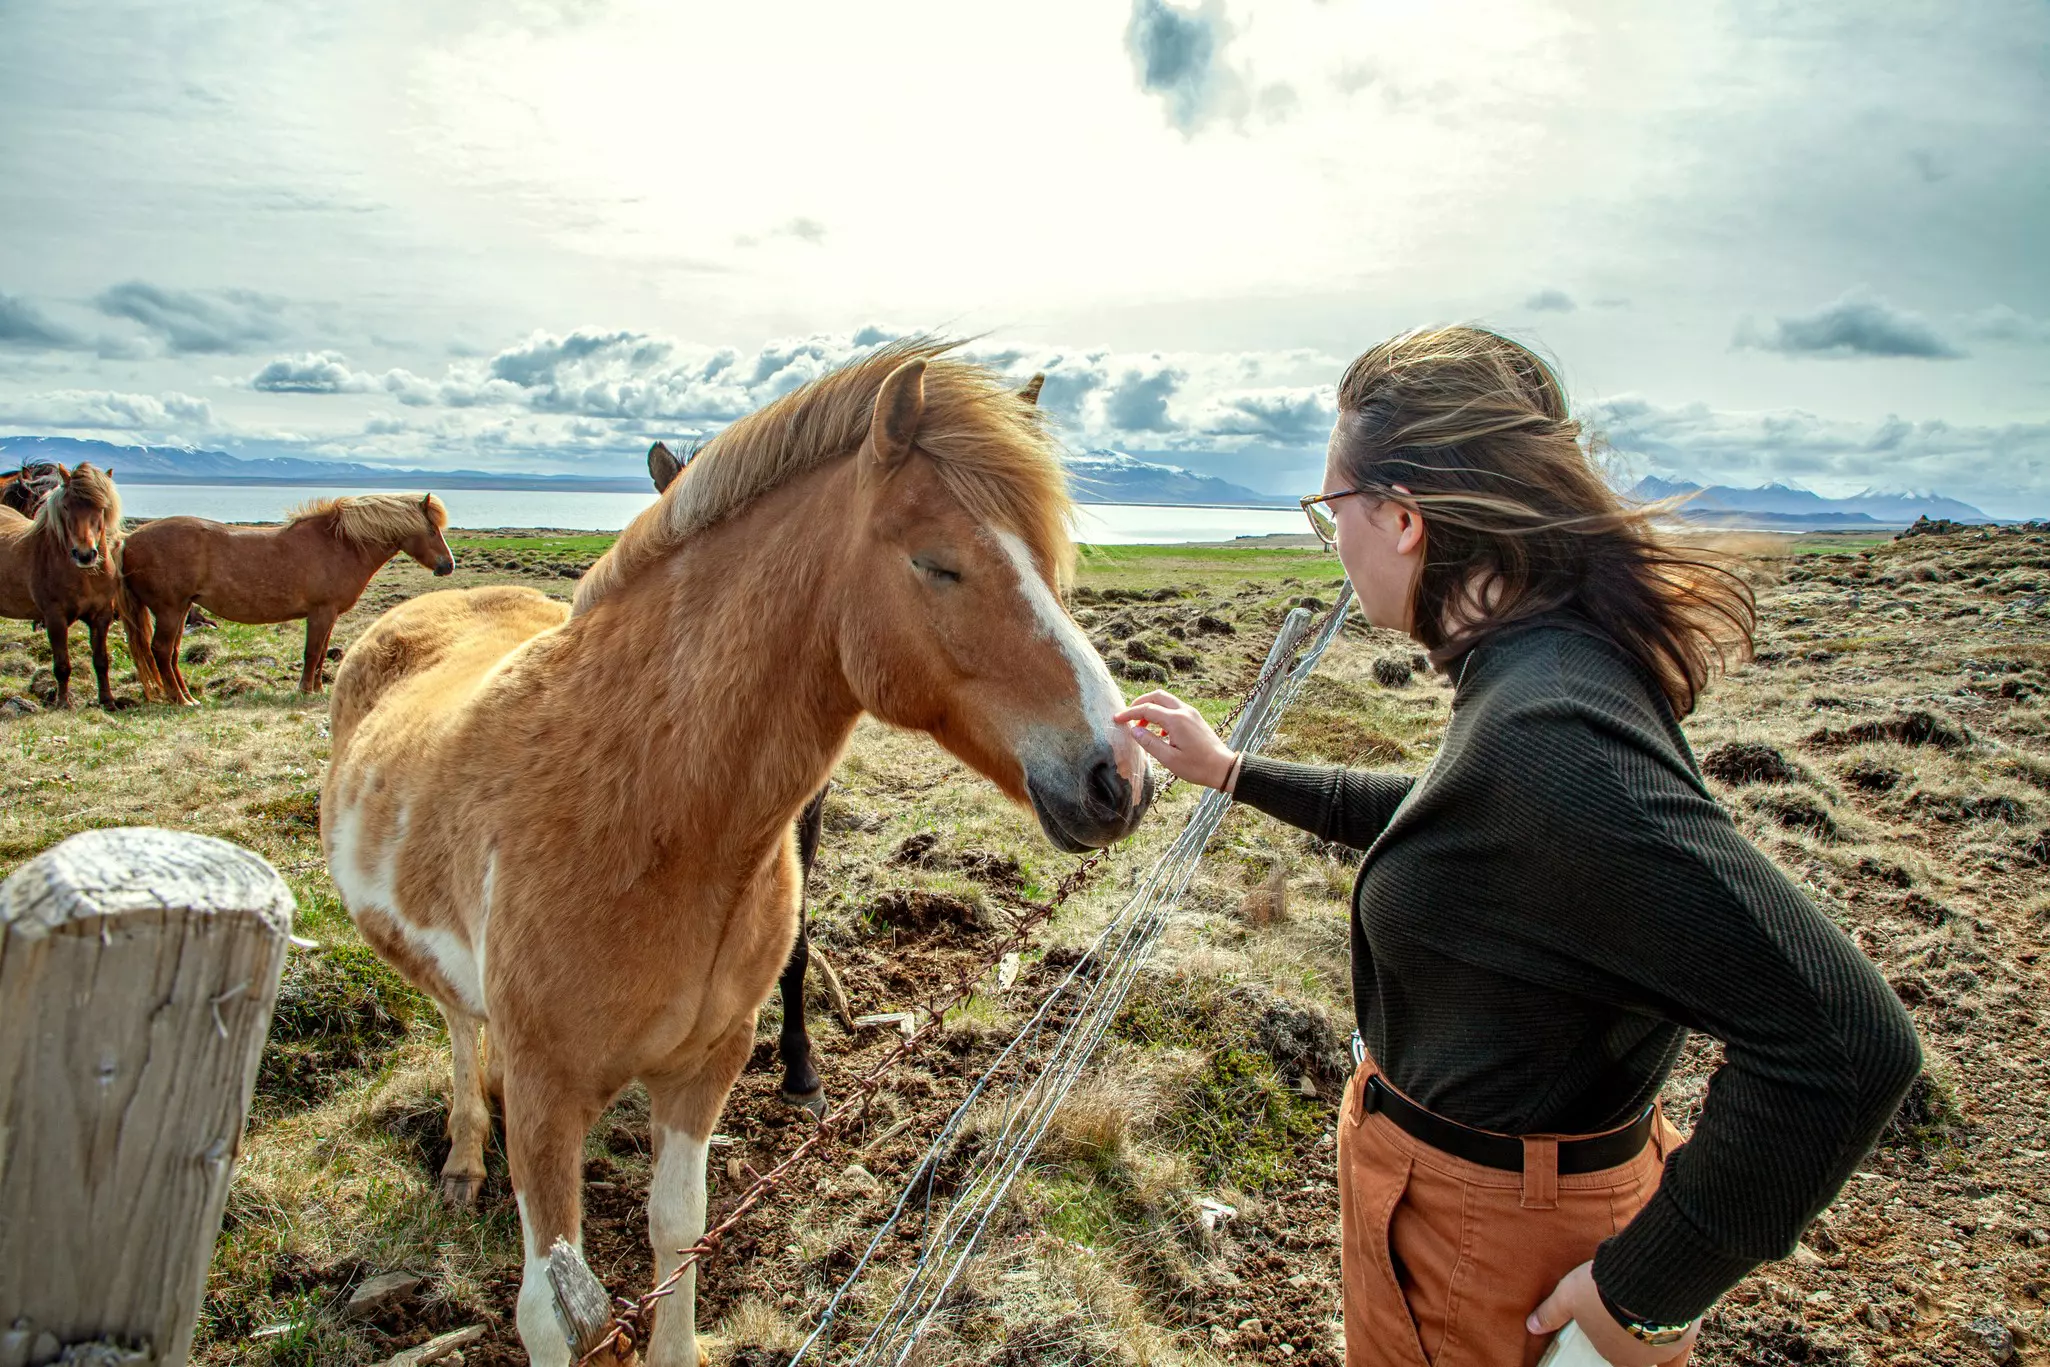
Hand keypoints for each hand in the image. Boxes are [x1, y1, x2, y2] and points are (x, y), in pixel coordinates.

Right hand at [1113, 690, 1238, 790]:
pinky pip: (1174, 708)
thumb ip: (1149, 742)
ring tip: (1141, 726)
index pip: (1147, 709)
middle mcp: (1184, 711)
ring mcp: (1191, 713)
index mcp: (1176, 720)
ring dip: (1151, 708)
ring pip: (1166, 700)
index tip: (1116, 719)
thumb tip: (1134, 731)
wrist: (1223, 768)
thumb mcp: (1169, 759)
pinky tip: (1159, 732)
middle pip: (1157, 696)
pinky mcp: (1195, 718)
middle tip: (1128, 715)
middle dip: (1140, 702)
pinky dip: (1162, 714)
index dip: (1129, 713)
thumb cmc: (1197, 767)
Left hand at [1528, 1263, 1697, 1366]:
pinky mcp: (1684, 1337)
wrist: (1644, 1277)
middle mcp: (1637, 1359)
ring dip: (1650, 1331)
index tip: (1606, 1318)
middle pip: (1631, 1349)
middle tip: (1622, 1309)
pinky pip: (1681, 1351)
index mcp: (1611, 1354)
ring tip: (1646, 1306)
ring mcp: (1662, 1350)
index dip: (1606, 1334)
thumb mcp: (1568, 1298)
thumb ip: (1551, 1313)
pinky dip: (1677, 1345)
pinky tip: (1676, 1340)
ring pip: (1654, 1346)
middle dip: (1626, 1331)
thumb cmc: (1602, 1291)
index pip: (1607, 1351)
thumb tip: (1531, 1326)